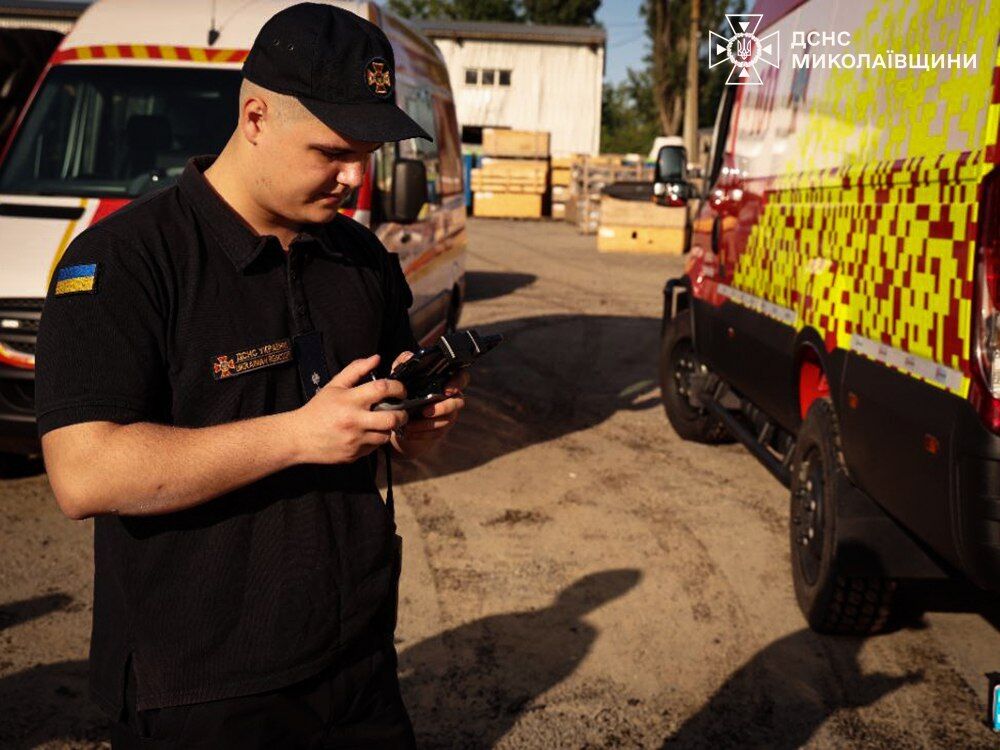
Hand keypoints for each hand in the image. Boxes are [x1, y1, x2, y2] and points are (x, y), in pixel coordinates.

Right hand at [292, 354, 408, 464]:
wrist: (298, 437)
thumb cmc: (318, 409)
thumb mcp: (334, 385)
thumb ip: (356, 370)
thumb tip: (376, 358)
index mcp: (350, 400)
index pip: (382, 389)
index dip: (398, 387)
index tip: (400, 390)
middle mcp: (354, 421)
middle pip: (393, 418)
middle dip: (402, 413)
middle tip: (401, 410)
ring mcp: (355, 440)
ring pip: (386, 435)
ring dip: (388, 428)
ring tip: (381, 422)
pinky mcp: (355, 455)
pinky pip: (375, 447)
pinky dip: (375, 439)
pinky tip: (367, 433)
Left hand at [389, 351, 468, 456]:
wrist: (401, 413)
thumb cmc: (406, 389)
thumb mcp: (402, 375)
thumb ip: (404, 363)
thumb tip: (408, 357)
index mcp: (446, 381)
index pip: (462, 377)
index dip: (458, 383)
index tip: (447, 390)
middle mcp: (452, 397)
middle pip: (458, 402)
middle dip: (443, 408)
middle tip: (425, 411)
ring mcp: (449, 414)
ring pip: (447, 420)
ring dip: (428, 424)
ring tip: (409, 425)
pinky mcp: (441, 429)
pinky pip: (436, 433)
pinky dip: (422, 434)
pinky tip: (408, 433)